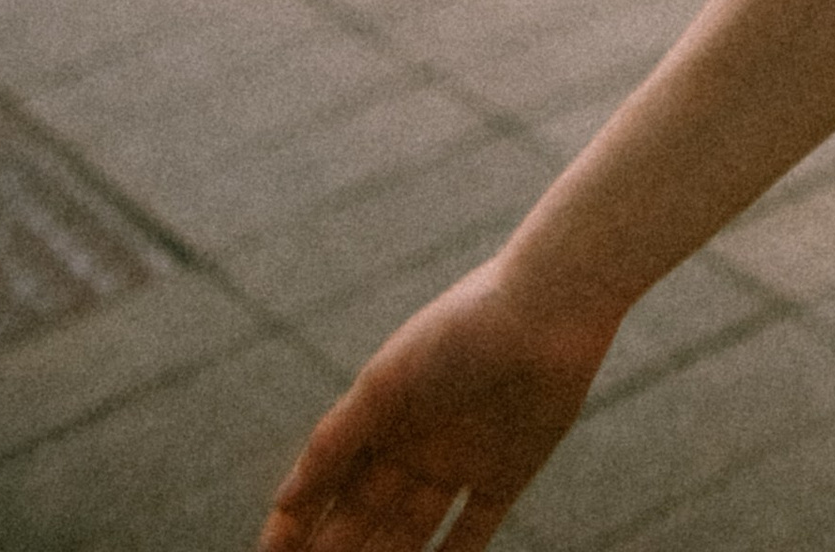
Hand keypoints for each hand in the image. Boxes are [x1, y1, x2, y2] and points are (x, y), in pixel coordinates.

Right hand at [258, 254, 613, 547]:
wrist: (550, 306)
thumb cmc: (462, 328)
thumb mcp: (388, 380)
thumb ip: (337, 439)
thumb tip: (284, 497)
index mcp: (380, 412)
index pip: (326, 481)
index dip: (296, 522)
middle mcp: (414, 441)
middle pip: (362, 515)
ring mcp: (457, 460)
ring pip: (408, 533)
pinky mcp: (504, 474)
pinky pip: (470, 534)